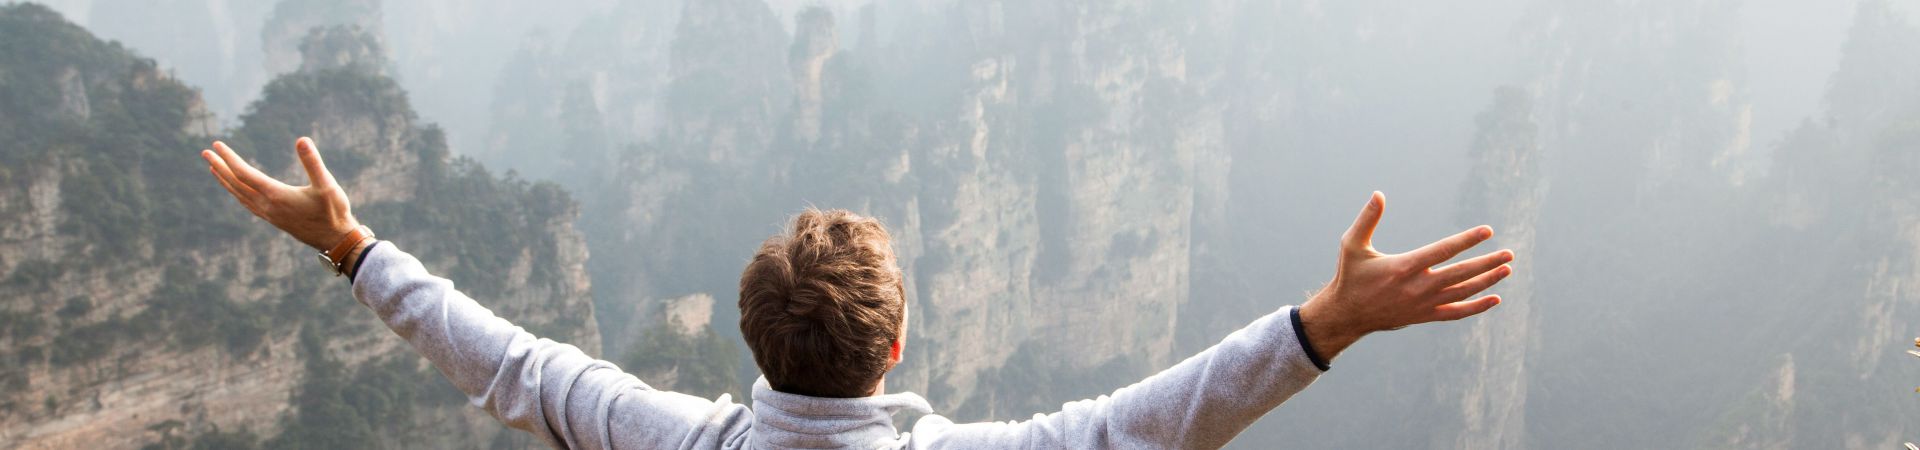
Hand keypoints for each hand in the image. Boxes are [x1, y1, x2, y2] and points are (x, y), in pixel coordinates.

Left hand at [201, 137, 360, 250]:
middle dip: (220, 167)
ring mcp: (268, 214)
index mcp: (275, 194)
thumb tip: (302, 139)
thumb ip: (313, 162)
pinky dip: (236, 193)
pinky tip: (236, 190)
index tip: (216, 145)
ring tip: (214, 169)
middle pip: (236, 183)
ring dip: (225, 181)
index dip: (229, 158)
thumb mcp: (327, 184)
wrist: (335, 240)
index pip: (244, 173)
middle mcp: (267, 205)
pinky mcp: (273, 219)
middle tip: (206, 152)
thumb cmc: (333, 211)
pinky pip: (246, 203)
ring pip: (239, 195)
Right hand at [1297, 192, 1513, 361]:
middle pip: (1461, 273)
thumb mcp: (1352, 245)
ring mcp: (1424, 304)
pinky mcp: (1425, 316)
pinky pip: (1456, 313)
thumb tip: (1378, 194)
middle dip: (1487, 263)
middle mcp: (1418, 287)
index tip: (1487, 231)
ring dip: (1487, 281)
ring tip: (1506, 269)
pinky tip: (1494, 299)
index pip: (1443, 250)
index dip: (1467, 240)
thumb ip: (1366, 219)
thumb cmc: (1351, 276)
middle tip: (1509, 254)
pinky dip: (1476, 307)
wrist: (1347, 314)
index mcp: (1404, 267)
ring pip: (1463, 292)